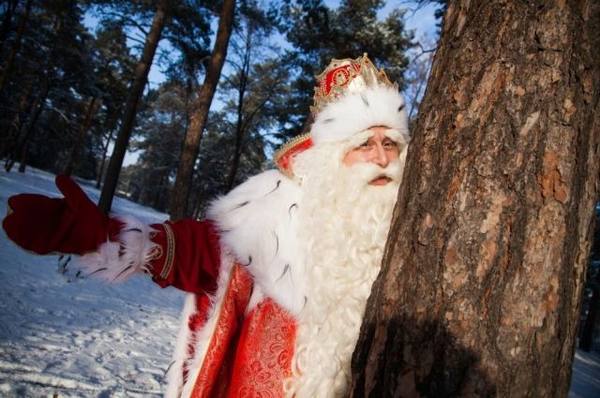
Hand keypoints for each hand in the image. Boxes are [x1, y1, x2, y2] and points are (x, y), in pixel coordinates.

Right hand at [3, 175, 122, 254]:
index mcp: (56, 210)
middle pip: (30, 218)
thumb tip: (59, 177)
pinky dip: (26, 241)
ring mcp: (50, 234)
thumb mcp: (82, 202)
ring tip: (9, 223)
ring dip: (19, 228)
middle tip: (11, 212)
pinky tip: (18, 237)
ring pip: (30, 231)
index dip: (26, 203)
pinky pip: (36, 245)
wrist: (102, 236)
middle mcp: (51, 222)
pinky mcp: (53, 246)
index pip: (37, 205)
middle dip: (20, 215)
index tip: (16, 201)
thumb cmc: (93, 219)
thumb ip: (71, 190)